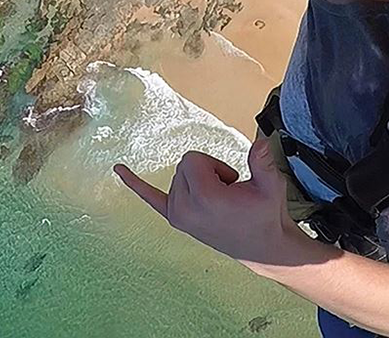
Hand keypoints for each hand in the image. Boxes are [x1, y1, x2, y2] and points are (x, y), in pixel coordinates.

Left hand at [115, 139, 307, 269]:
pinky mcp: (175, 219)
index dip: (214, 164)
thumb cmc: (265, 214)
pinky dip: (135, 183)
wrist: (262, 247)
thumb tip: (259, 142)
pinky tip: (118, 169)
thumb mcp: (270, 187)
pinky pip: (149, 197)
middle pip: (184, 165)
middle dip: (207, 170)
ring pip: (177, 176)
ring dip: (197, 181)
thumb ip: (262, 162)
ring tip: (218, 200)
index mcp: (204, 198)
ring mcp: (177, 215)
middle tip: (228, 192)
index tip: (230, 181)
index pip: (192, 159)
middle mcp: (185, 208)